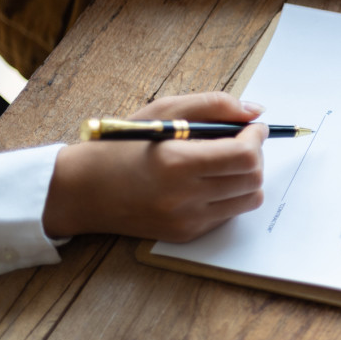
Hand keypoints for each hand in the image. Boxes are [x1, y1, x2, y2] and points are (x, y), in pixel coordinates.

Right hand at [43, 92, 266, 241]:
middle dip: (257, 155)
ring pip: (249, 200)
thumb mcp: (163, 112)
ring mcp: (186, 220)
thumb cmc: (123, 145)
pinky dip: (231, 195)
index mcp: (176, 162)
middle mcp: (184, 196)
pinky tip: (210, 182)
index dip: (257, 138)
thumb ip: (213, 105)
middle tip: (244, 142)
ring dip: (248, 177)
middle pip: (253, 179)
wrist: (83, 190)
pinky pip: (229, 214)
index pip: (244, 155)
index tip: (254, 127)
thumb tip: (255, 111)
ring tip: (229, 162)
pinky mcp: (187, 233)